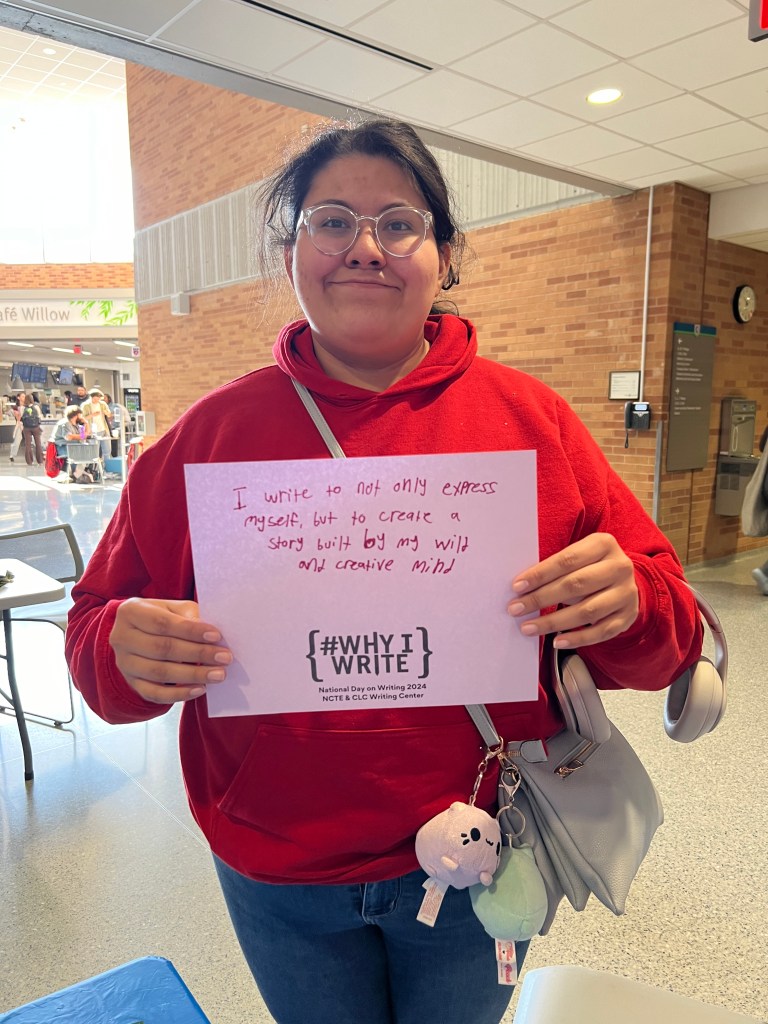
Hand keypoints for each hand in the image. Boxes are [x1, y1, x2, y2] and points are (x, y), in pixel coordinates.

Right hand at [110, 597, 232, 704]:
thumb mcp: (174, 608)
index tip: (216, 636)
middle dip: (197, 654)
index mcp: (130, 612)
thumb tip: (211, 636)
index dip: (191, 631)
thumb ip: (190, 617)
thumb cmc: (162, 617)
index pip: (163, 623)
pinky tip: (200, 689)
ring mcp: (124, 663)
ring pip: (159, 673)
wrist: (139, 633)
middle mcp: (121, 638)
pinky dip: (179, 694)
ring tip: (218, 674)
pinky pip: (155, 694)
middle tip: (224, 657)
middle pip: (162, 648)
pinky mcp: (131, 683)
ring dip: (192, 675)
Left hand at [508, 533, 637, 647]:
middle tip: (516, 608)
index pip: (567, 560)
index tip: (517, 587)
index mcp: (603, 544)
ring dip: (554, 621)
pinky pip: (601, 632)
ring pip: (587, 611)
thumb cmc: (590, 567)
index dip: (540, 574)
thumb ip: (555, 568)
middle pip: (576, 585)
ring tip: (528, 627)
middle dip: (541, 598)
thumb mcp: (578, 557)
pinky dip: (577, 638)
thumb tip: (521, 588)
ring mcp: (626, 593)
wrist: (623, 581)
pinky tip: (556, 641)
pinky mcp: (628, 616)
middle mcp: (619, 567)